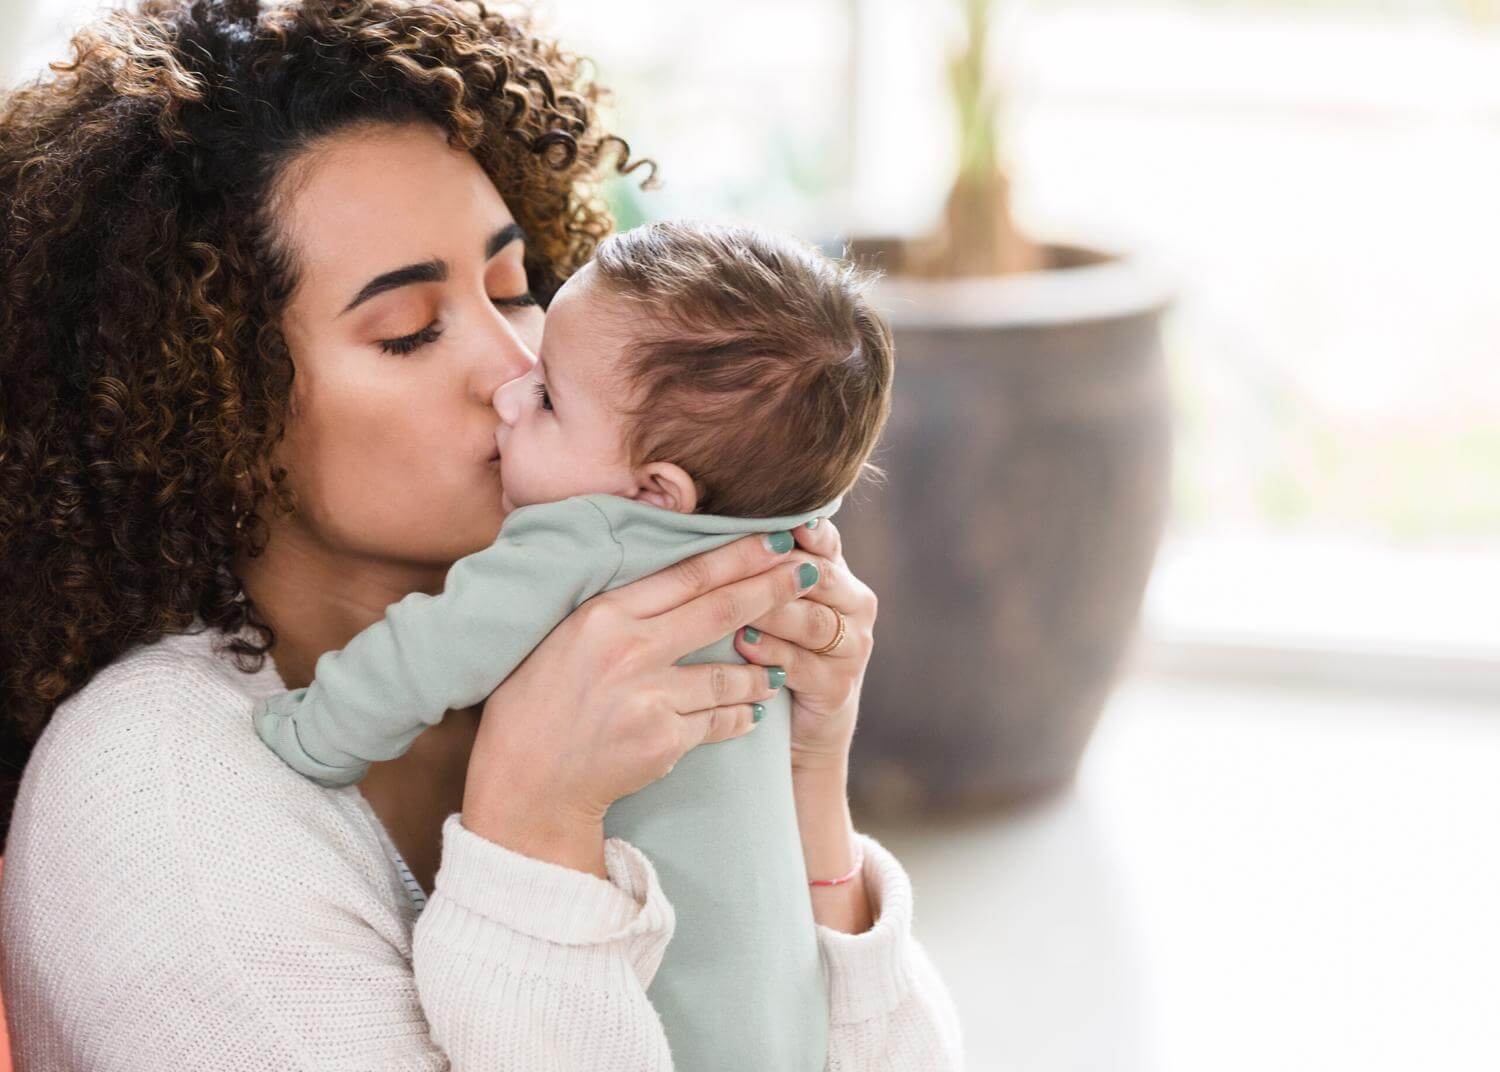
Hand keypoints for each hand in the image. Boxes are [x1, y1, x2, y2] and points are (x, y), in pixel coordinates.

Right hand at [462, 531, 819, 871]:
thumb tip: (674, 576)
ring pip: (728, 672)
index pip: (687, 574)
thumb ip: (618, 608)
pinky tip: (754, 713)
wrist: (526, 782)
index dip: (738, 554)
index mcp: (603, 614)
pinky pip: (720, 720)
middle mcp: (629, 649)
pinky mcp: (665, 739)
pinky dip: (741, 716)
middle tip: (809, 572)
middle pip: (719, 609)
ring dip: (763, 668)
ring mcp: (650, 696)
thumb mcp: (565, 637)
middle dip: (773, 588)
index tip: (777, 537)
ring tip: (781, 667)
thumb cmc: (537, 702)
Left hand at [732, 516, 875, 772]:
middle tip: (742, 562)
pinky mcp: (837, 687)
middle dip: (779, 571)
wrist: (803, 722)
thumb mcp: (776, 602)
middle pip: (821, 578)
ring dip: (773, 613)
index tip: (786, 520)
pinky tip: (744, 646)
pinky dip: (772, 654)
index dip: (809, 530)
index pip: (827, 543)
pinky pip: (803, 665)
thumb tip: (714, 518)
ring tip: (738, 608)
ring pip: (813, 622)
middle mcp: (855, 607)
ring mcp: (852, 649)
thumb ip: (764, 564)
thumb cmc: (778, 646)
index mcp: (840, 576)